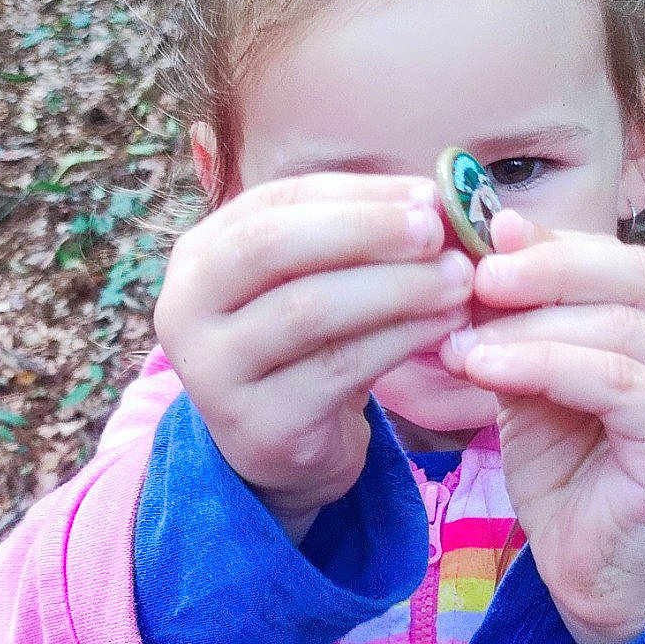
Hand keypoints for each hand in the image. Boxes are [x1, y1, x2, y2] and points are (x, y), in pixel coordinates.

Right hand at [155, 174, 474, 535]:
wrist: (283, 450)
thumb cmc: (306, 348)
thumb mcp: (316, 282)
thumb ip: (359, 236)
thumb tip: (440, 196)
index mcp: (199, 256)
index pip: (275, 202)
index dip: (356, 194)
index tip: (428, 194)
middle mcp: (186, 308)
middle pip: (274, 246)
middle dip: (366, 231)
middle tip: (438, 231)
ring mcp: (214, 371)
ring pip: (309, 309)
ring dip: (396, 287)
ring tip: (458, 279)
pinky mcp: (258, 424)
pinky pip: (338, 369)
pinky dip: (400, 339)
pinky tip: (445, 325)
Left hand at [443, 212, 644, 643]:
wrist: (601, 584)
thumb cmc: (572, 481)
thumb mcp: (537, 382)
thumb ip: (524, 320)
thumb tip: (492, 234)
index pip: (622, 260)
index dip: (550, 245)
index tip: (478, 239)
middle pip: (632, 278)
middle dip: (544, 270)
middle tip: (471, 276)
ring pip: (621, 328)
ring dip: (531, 326)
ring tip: (462, 340)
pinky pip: (619, 383)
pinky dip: (547, 365)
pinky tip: (488, 368)